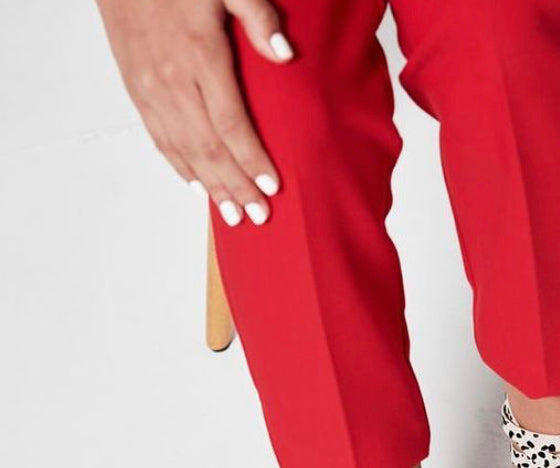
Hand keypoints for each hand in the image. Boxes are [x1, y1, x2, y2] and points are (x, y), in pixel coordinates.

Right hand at [96, 0, 293, 225]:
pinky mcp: (136, 89)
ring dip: (210, 187)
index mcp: (200, 55)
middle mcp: (172, 80)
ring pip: (184, 151)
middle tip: (257, 216)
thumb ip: (258, 17)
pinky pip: (160, 139)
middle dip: (235, 187)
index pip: (232, 124)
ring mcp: (150, 89)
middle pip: (209, 148)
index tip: (271, 187)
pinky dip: (180, 168)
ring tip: (231, 215)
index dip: (252, 160)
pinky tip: (198, 187)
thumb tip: (284, 55)